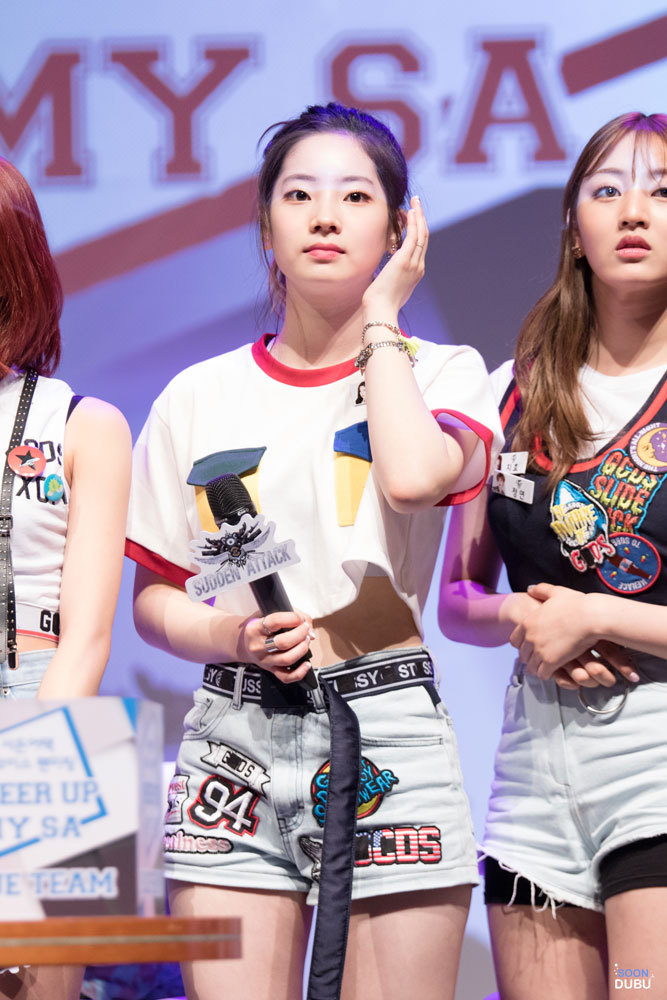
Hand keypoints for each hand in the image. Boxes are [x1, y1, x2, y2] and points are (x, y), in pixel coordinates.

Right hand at [238, 610, 314, 683]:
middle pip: (283, 642)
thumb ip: (290, 615)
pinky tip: (306, 663)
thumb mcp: (266, 613)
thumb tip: (310, 632)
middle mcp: (257, 646)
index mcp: (254, 628)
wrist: (244, 643)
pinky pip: (286, 677)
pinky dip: (300, 672)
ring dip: (302, 649)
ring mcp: (264, 660)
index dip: (292, 618)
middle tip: (305, 628)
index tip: (300, 618)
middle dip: (300, 634)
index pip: (275, 622)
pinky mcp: (270, 670)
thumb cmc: (259, 626)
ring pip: (287, 659)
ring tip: (306, 640)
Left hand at [362, 196, 427, 316]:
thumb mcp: (390, 287)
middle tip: (417, 203)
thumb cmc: (381, 303)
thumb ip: (392, 276)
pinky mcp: (405, 260)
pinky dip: (413, 223)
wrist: (381, 310)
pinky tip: (410, 212)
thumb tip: (386, 271)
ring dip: (419, 216)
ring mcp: (414, 263)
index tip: (413, 218)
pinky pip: (413, 236)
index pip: (420, 247)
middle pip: (424, 237)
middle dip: (421, 218)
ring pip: (421, 234)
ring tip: (415, 201)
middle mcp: (419, 266)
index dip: (418, 230)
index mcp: (416, 272)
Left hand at [510, 583, 638, 686]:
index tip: (532, 647)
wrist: (591, 616)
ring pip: (531, 667)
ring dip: (538, 668)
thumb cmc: (577, 604)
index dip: (523, 645)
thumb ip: (541, 590)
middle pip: (522, 655)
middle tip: (540, 660)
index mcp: (528, 622)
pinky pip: (542, 674)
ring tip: (548, 668)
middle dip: (530, 658)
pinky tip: (556, 671)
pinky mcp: (551, 662)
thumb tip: (530, 589)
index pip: (514, 640)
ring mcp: (539, 650)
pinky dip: (548, 674)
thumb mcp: (557, 592)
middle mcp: (530, 637)